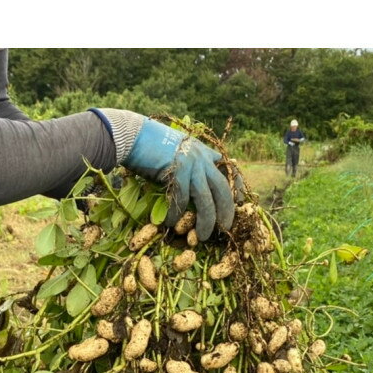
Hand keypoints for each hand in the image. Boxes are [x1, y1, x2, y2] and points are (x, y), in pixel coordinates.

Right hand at [124, 119, 238, 239]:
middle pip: (223, 188)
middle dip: (227, 210)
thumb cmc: (148, 147)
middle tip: (226, 227)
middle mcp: (201, 157)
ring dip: (206, 221)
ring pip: (206, 199)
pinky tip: (171, 222)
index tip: (240, 200)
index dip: (237, 185)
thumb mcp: (175, 151)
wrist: (131, 135)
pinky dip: (176, 214)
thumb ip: (188, 165)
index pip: (228, 168)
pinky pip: (182, 200)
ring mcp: (191, 164)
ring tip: (201, 236)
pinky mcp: (178, 172)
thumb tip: (191, 189)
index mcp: (203, 151)